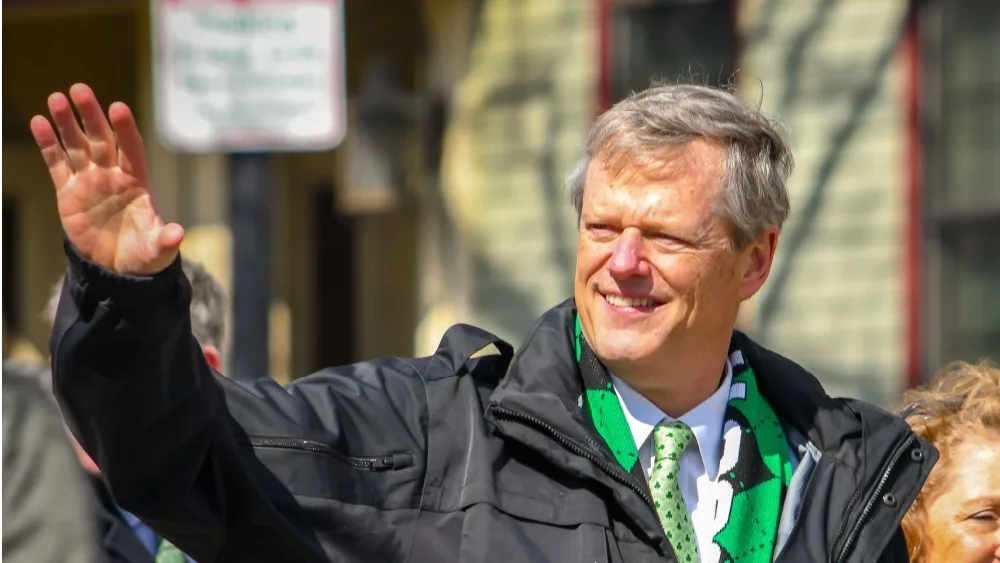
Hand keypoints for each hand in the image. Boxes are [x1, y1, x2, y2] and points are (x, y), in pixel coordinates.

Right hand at [31, 83, 183, 274]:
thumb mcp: (158, 250)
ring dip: (67, 123)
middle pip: (102, 138)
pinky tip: (39, 122)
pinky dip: (48, 144)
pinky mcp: (69, 191)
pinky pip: (57, 163)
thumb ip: (165, 240)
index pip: (132, 149)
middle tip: (80, 89)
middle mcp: (114, 175)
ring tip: (56, 98)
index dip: (126, 129)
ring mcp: (90, 181)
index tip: (118, 108)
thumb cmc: (145, 255)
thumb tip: (178, 234)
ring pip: (78, 145)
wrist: (118, 268)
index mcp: (138, 183)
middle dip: (92, 115)